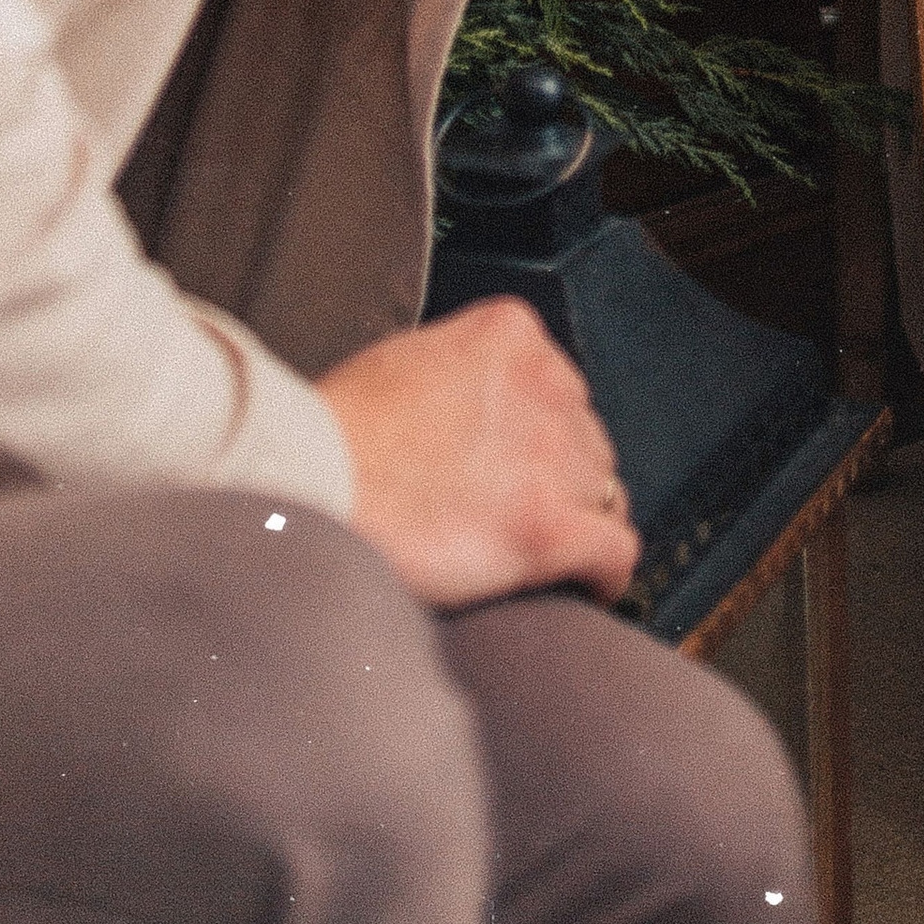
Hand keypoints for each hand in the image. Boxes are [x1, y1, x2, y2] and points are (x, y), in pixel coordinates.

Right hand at [319, 299, 635, 606]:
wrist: (308, 481)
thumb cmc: (334, 433)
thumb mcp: (412, 360)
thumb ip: (467, 375)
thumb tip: (487, 415)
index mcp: (511, 334)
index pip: (562, 387)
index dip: (542, 435)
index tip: (521, 465)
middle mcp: (545, 384)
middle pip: (587, 439)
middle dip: (560, 477)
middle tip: (513, 515)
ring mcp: (550, 455)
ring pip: (603, 492)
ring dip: (576, 521)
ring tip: (534, 555)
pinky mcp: (547, 527)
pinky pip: (615, 551)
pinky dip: (606, 573)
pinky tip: (588, 589)